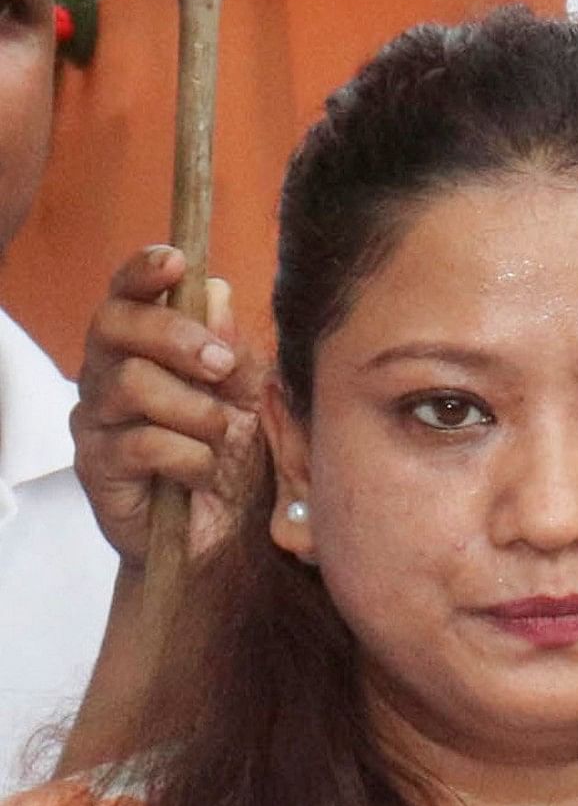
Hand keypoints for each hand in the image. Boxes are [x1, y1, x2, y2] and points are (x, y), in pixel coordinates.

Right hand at [70, 247, 266, 567]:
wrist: (229, 543)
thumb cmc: (241, 462)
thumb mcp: (253, 402)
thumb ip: (233, 350)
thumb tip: (214, 290)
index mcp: (144, 350)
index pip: (125, 295)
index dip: (143, 273)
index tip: (176, 262)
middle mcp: (108, 376)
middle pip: (114, 325)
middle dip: (175, 338)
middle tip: (222, 367)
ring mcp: (97, 422)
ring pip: (130, 383)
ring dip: (194, 409)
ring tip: (221, 438)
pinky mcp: (97, 469)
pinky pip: (141, 443)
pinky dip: (189, 457)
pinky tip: (203, 475)